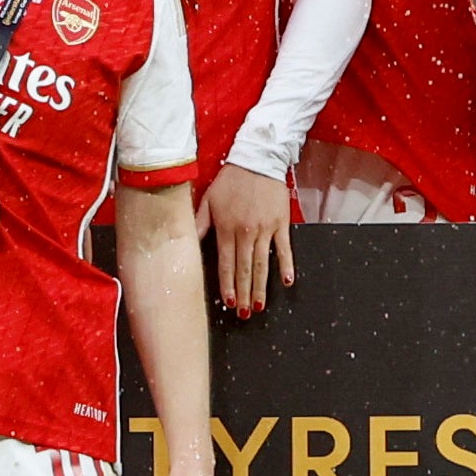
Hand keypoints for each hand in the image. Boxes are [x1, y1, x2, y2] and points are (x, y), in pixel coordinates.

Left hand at [196, 163, 292, 315]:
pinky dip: (286, 266)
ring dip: (261, 287)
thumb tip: (189, 242)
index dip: (227, 284)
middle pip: (244, 269)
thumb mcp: (208, 200)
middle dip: (243, 293)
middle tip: (243, 314)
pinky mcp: (281, 224)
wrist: (256, 161)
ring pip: (262, 264)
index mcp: (226, 228)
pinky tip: (286, 282)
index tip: (227, 302)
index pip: (226, 263)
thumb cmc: (230, 181)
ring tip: (258, 306)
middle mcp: (245, 232)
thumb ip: (199, 224)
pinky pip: (284, 249)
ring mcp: (265, 229)